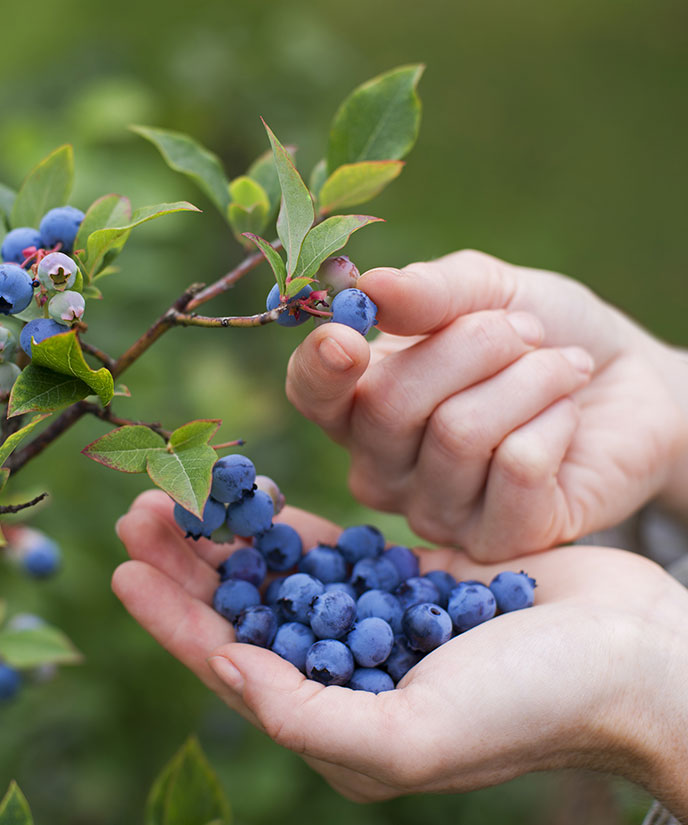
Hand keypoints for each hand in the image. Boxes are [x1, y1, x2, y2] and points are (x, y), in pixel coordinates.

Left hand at [112, 491, 687, 814]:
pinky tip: (254, 497)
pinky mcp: (404, 581)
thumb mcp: (414, 733)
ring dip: (227, 537)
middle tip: (138, 512)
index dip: (172, 619)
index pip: (230, 666)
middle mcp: (345, 676)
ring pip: (277, 576)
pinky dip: (289, 525)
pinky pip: (330, 549)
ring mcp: (373, 625)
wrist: (633, 656)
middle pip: (243, 614)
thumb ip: (310, 715)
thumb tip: (227, 670)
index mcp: (337, 724)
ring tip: (179, 493)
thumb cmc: (532, 706)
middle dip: (187, 566)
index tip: (122, 568)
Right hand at [286, 250, 687, 558]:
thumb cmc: (541, 333)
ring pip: (458, 433)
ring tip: (561, 368)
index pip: (310, 395)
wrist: (630, 384)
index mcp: (360, 402)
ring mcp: (433, 512)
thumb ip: (429, 292)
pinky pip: (516, 467)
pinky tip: (566, 419)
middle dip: (472, 345)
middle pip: (388, 405)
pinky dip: (555, 421)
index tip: (347, 339)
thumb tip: (371, 287)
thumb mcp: (487, 291)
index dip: (319, 370)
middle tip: (525, 332)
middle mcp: (382, 467)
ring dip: (527, 379)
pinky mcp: (496, 541)